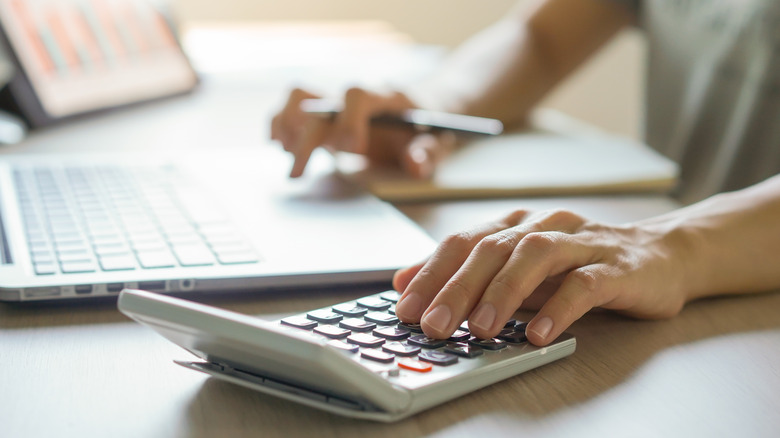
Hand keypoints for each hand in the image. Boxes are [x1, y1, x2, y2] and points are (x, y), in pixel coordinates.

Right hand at [270, 87, 455, 177]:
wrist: (420, 111)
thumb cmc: (427, 128)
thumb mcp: (437, 142)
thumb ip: (428, 153)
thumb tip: (415, 165)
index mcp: (384, 97)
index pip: (358, 95)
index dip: (350, 119)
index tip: (351, 148)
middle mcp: (355, 96)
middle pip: (320, 103)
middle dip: (306, 139)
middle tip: (298, 174)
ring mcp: (337, 103)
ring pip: (299, 96)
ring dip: (286, 123)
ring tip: (285, 153)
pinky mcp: (324, 114)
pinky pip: (293, 107)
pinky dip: (280, 124)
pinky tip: (280, 146)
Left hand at [392, 209, 695, 345]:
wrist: (659, 256)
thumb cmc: (578, 266)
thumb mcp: (517, 269)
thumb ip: (467, 275)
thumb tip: (405, 282)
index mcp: (515, 225)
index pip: (463, 243)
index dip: (431, 273)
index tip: (404, 307)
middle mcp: (543, 226)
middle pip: (492, 248)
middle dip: (458, 288)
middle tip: (434, 325)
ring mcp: (582, 242)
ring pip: (535, 256)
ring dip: (503, 293)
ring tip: (482, 329)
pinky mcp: (617, 266)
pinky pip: (585, 283)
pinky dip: (558, 307)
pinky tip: (539, 333)